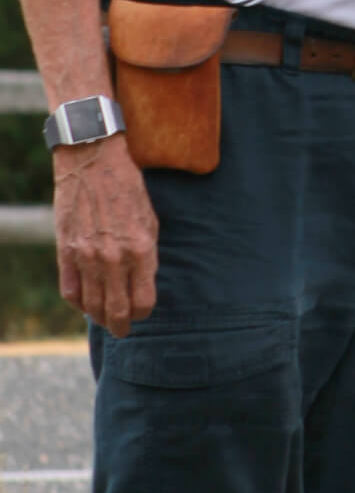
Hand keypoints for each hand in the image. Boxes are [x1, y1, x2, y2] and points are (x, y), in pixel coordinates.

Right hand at [53, 137, 157, 337]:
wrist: (92, 162)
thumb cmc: (127, 187)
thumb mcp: (149, 217)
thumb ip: (147, 252)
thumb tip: (143, 281)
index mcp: (141, 248)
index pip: (144, 300)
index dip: (145, 311)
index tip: (143, 311)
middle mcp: (114, 257)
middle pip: (118, 310)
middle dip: (122, 325)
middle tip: (123, 330)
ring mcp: (87, 257)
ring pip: (93, 306)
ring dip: (100, 318)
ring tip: (106, 320)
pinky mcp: (65, 253)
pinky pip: (71, 292)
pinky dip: (79, 303)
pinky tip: (86, 303)